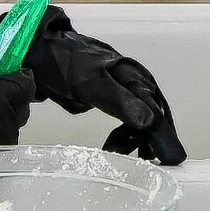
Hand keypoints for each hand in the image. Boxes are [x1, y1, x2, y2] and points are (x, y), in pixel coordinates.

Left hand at [0, 6, 186, 165]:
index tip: (171, 158)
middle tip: (151, 162)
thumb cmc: (64, 65)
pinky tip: (116, 145)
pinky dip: (126, 133)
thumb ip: (119, 100)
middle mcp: (132, 80)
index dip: (164, 134)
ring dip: (137, 138)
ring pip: (141, 115)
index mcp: (132, 76)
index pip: (156, 110)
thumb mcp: (91, 83)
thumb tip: (149, 122)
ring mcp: (119, 85)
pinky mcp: (107, 92)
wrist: (38, 47)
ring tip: (127, 156)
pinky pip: (126, 115)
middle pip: (153, 113)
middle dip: (155, 138)